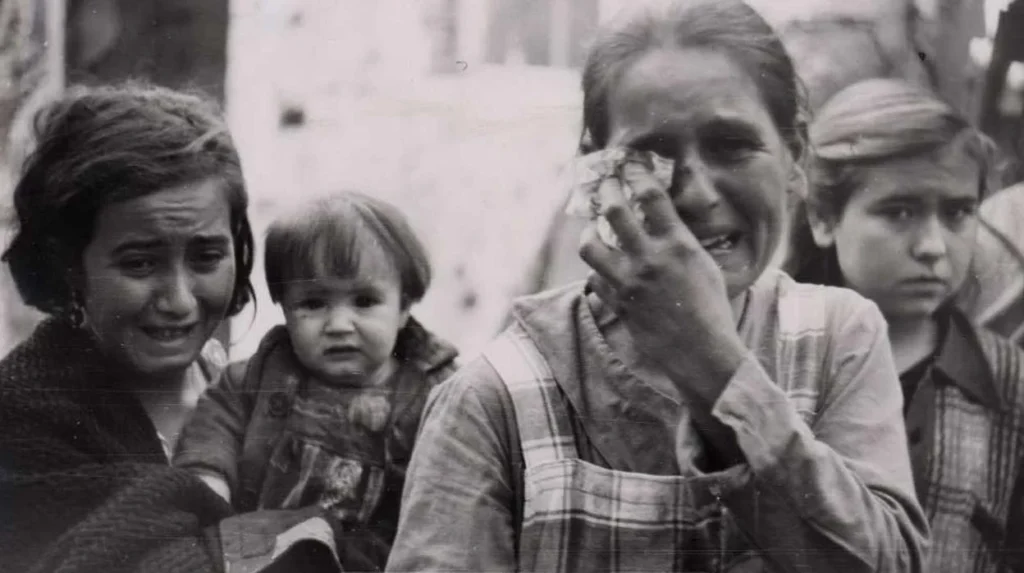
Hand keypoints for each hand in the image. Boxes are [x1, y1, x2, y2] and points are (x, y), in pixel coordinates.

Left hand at [579, 163, 747, 404]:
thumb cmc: (712, 309)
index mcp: (677, 244)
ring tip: (592, 230)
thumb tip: (664, 221)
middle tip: (604, 185)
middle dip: (605, 190)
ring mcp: (629, 282)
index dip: (636, 173)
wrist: (702, 352)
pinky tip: (604, 268)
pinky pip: (594, 279)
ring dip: (588, 233)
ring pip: (590, 246)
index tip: (629, 164)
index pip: (651, 195)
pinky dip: (597, 271)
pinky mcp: (617, 303)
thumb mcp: (705, 266)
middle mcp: (649, 259)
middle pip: (614, 210)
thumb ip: (681, 242)